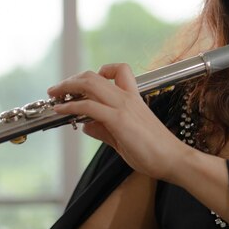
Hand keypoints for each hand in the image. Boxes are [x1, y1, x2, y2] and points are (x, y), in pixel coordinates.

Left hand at [48, 63, 190, 180]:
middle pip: (94, 75)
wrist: (173, 158)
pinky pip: (89, 107)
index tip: (83, 84)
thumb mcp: (124, 137)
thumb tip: (86, 125)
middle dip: (71, 80)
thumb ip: (104, 129)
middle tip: (57, 89)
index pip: (118, 71)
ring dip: (67, 87)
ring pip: (90, 84)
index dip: (98, 72)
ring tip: (54, 95)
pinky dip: (70, 106)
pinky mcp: (119, 120)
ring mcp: (123, 107)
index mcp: (133, 98)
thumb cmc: (155, 150)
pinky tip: (61, 111)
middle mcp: (127, 98)